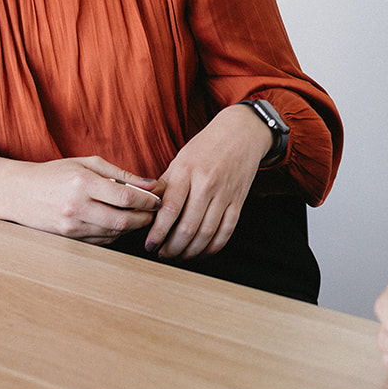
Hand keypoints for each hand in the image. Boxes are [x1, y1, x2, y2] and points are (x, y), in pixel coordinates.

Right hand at [0, 154, 159, 243]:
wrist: (19, 193)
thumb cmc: (56, 173)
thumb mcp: (87, 163)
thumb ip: (121, 174)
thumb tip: (151, 184)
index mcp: (83, 183)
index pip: (125, 197)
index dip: (147, 200)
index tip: (159, 198)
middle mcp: (77, 207)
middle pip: (122, 221)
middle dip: (145, 218)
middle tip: (156, 212)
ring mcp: (72, 226)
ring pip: (113, 233)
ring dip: (133, 228)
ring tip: (142, 217)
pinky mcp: (69, 238)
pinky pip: (101, 241)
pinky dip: (116, 234)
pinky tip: (121, 224)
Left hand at [145, 103, 271, 258]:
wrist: (242, 133)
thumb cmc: (206, 146)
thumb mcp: (180, 159)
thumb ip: (164, 185)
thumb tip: (145, 208)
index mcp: (187, 171)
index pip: (170, 209)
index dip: (158, 232)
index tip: (150, 244)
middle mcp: (206, 183)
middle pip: (188, 226)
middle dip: (172, 247)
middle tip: (162, 254)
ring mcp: (225, 193)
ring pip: (207, 232)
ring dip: (190, 251)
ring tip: (179, 255)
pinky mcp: (239, 200)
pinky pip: (227, 230)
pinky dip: (214, 246)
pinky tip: (202, 251)